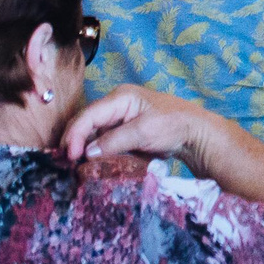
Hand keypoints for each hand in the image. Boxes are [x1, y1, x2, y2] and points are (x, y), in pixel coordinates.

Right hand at [60, 84, 209, 168]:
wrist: (196, 134)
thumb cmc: (174, 125)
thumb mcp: (144, 131)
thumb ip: (114, 141)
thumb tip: (87, 153)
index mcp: (121, 97)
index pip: (88, 115)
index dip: (75, 135)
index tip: (70, 156)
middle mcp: (117, 105)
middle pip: (87, 123)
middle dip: (75, 142)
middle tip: (67, 163)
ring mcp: (120, 119)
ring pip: (93, 134)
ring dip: (84, 148)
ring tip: (75, 166)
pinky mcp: (124, 132)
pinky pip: (103, 141)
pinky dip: (96, 152)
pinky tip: (91, 164)